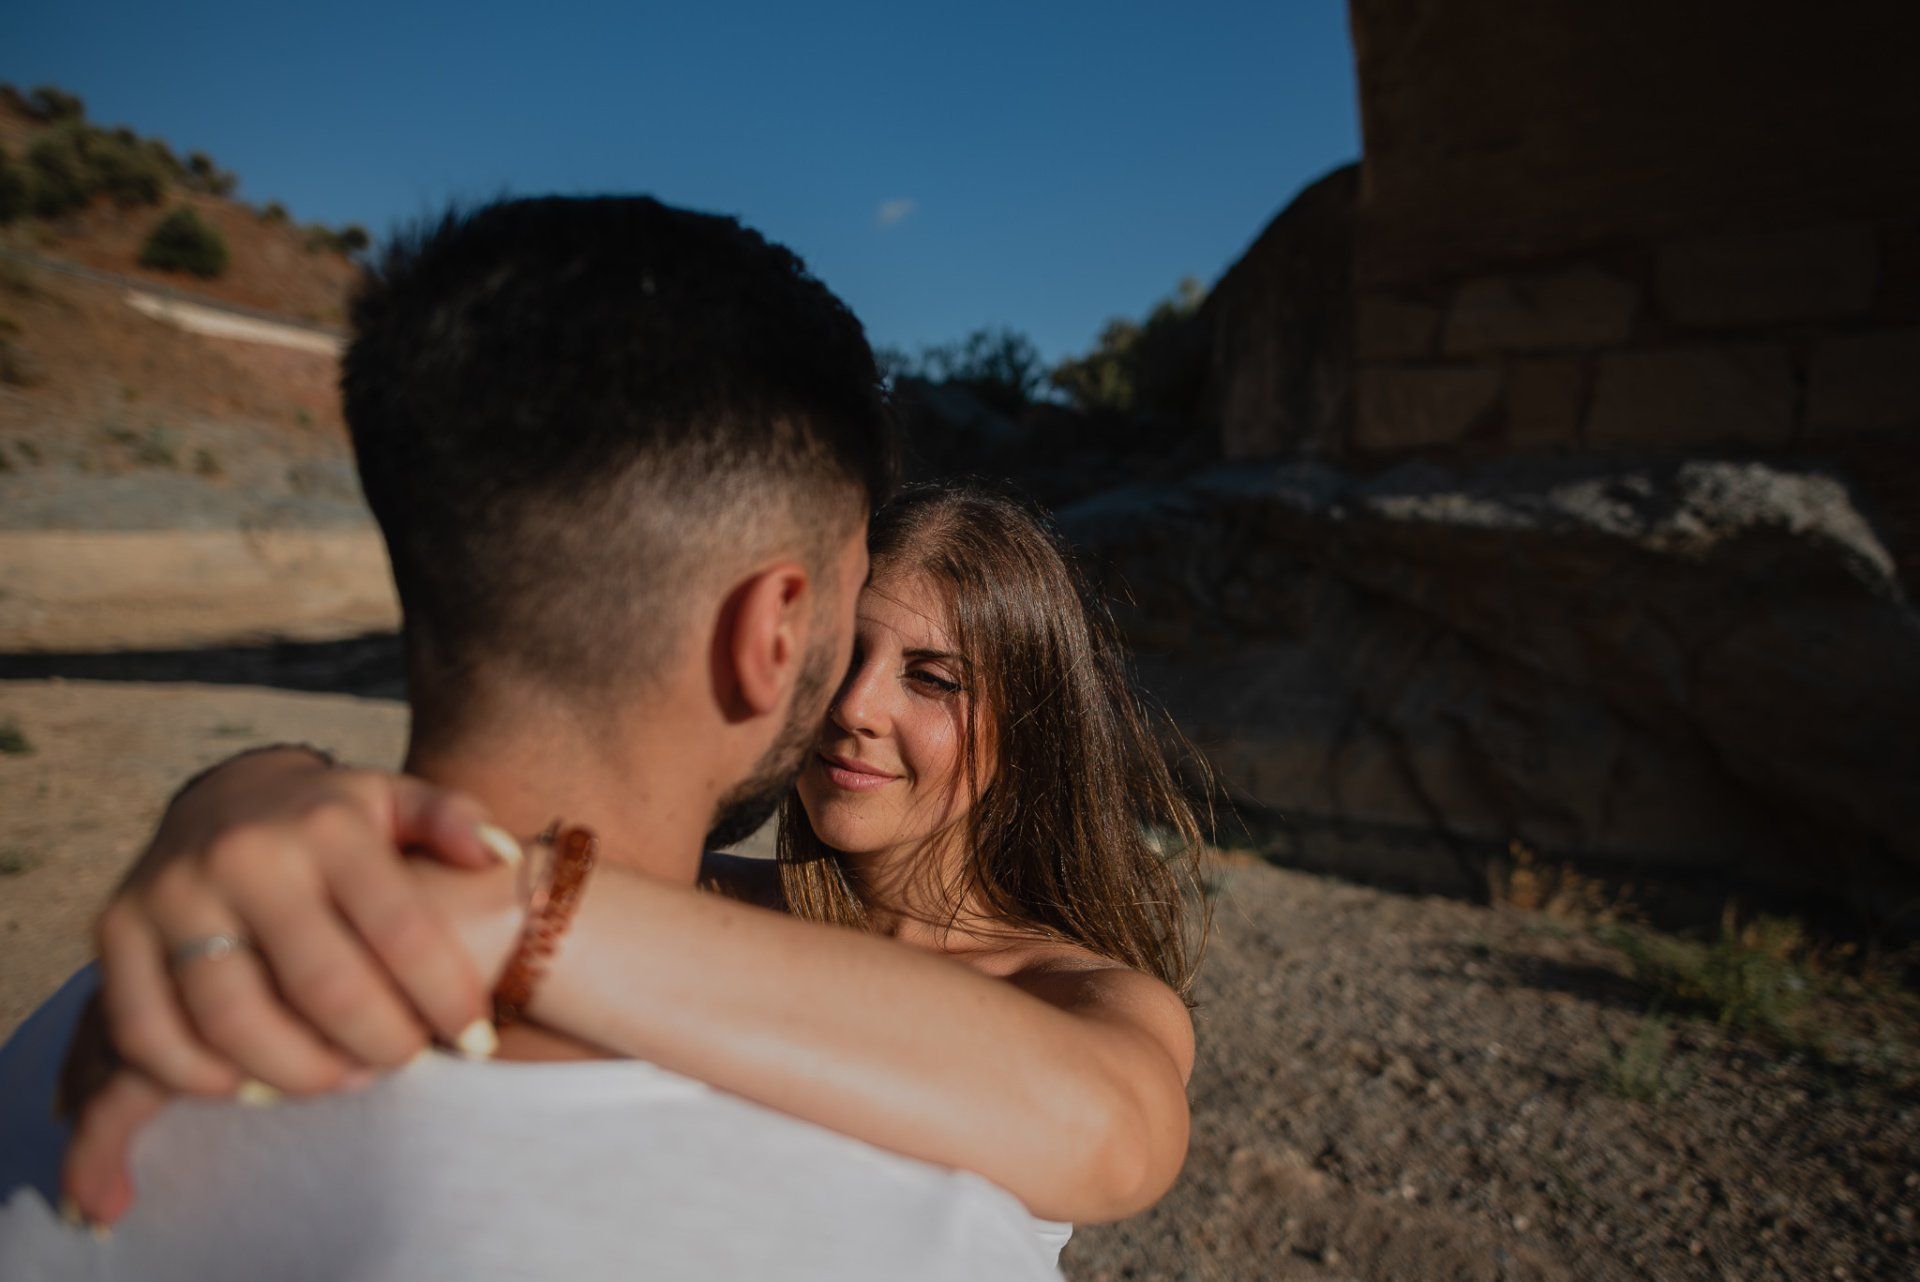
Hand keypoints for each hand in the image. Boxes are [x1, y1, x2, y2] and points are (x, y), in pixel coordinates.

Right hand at [93, 749, 506, 1100]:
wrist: (226, 795)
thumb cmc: (336, 821)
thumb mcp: (399, 800)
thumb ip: (452, 821)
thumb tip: (496, 855)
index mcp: (328, 825)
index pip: (400, 929)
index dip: (446, 995)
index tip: (476, 1039)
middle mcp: (245, 854)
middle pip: (323, 987)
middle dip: (381, 1044)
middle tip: (406, 1061)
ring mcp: (171, 891)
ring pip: (234, 1020)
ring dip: (299, 1072)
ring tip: (343, 1078)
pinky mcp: (113, 929)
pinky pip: (148, 1032)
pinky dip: (202, 1076)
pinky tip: (253, 1084)